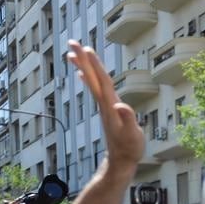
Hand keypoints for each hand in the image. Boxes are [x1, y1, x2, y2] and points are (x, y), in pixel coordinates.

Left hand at [67, 40, 143, 166]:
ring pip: (91, 81)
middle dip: (83, 59)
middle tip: (71, 42)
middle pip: (92, 77)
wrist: (121, 161)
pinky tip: (82, 74)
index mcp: (111, 106)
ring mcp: (104, 106)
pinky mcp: (105, 110)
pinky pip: (94, 89)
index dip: (95, 65)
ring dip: (82, 66)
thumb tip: (120, 106)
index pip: (102, 81)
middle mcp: (104, 103)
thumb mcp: (133, 135)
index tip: (86, 49)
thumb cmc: (129, 149)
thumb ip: (127, 120)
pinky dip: (88, 79)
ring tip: (72, 53)